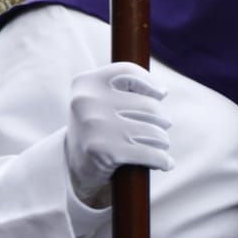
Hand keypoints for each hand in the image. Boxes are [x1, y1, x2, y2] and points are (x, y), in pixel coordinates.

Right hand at [64, 62, 172, 205]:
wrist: (73, 164)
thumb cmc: (98, 127)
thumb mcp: (102, 100)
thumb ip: (127, 90)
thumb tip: (162, 92)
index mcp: (86, 83)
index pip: (129, 72)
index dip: (150, 84)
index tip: (159, 95)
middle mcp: (88, 101)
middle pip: (150, 106)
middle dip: (161, 120)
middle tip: (158, 129)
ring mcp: (96, 126)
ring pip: (154, 131)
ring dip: (162, 141)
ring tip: (158, 145)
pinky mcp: (106, 151)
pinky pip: (152, 154)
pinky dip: (163, 160)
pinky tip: (165, 163)